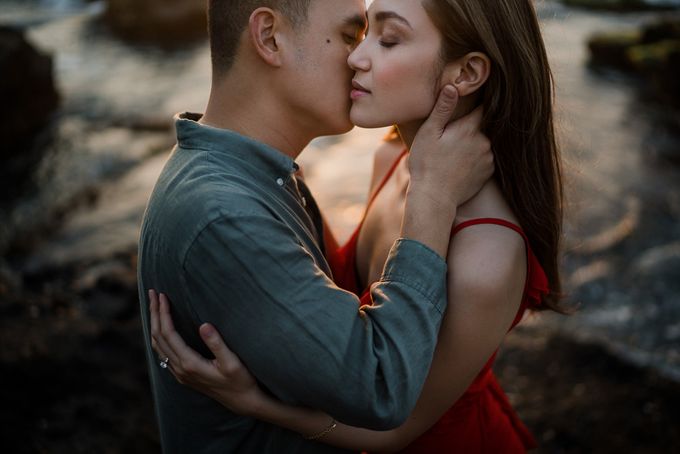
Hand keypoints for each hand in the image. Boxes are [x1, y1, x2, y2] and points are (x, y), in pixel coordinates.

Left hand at [148, 289, 263, 415]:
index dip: (163, 313)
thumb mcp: (232, 361)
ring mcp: (180, 374)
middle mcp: (180, 370)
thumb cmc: (240, 380)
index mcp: (190, 364)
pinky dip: (159, 337)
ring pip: (158, 346)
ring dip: (155, 324)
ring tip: (154, 306)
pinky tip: (162, 328)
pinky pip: (163, 353)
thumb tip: (204, 324)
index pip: (168, 334)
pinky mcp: (183, 375)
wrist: (242, 401)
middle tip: (152, 293)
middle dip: (154, 314)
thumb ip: (217, 343)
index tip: (162, 295)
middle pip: (158, 338)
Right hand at [409, 85, 493, 211]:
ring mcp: (488, 158)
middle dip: (471, 127)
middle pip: (482, 127)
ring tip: (455, 152)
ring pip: (484, 143)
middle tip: (453, 135)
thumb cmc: (426, 164)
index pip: (483, 107)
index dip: (479, 102)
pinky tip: (461, 164)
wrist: (434, 198)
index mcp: (469, 129)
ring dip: (474, 144)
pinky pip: (486, 159)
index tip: (477, 99)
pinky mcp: (488, 173)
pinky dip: (477, 159)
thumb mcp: (429, 133)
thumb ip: (443, 109)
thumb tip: (453, 86)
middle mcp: (484, 142)